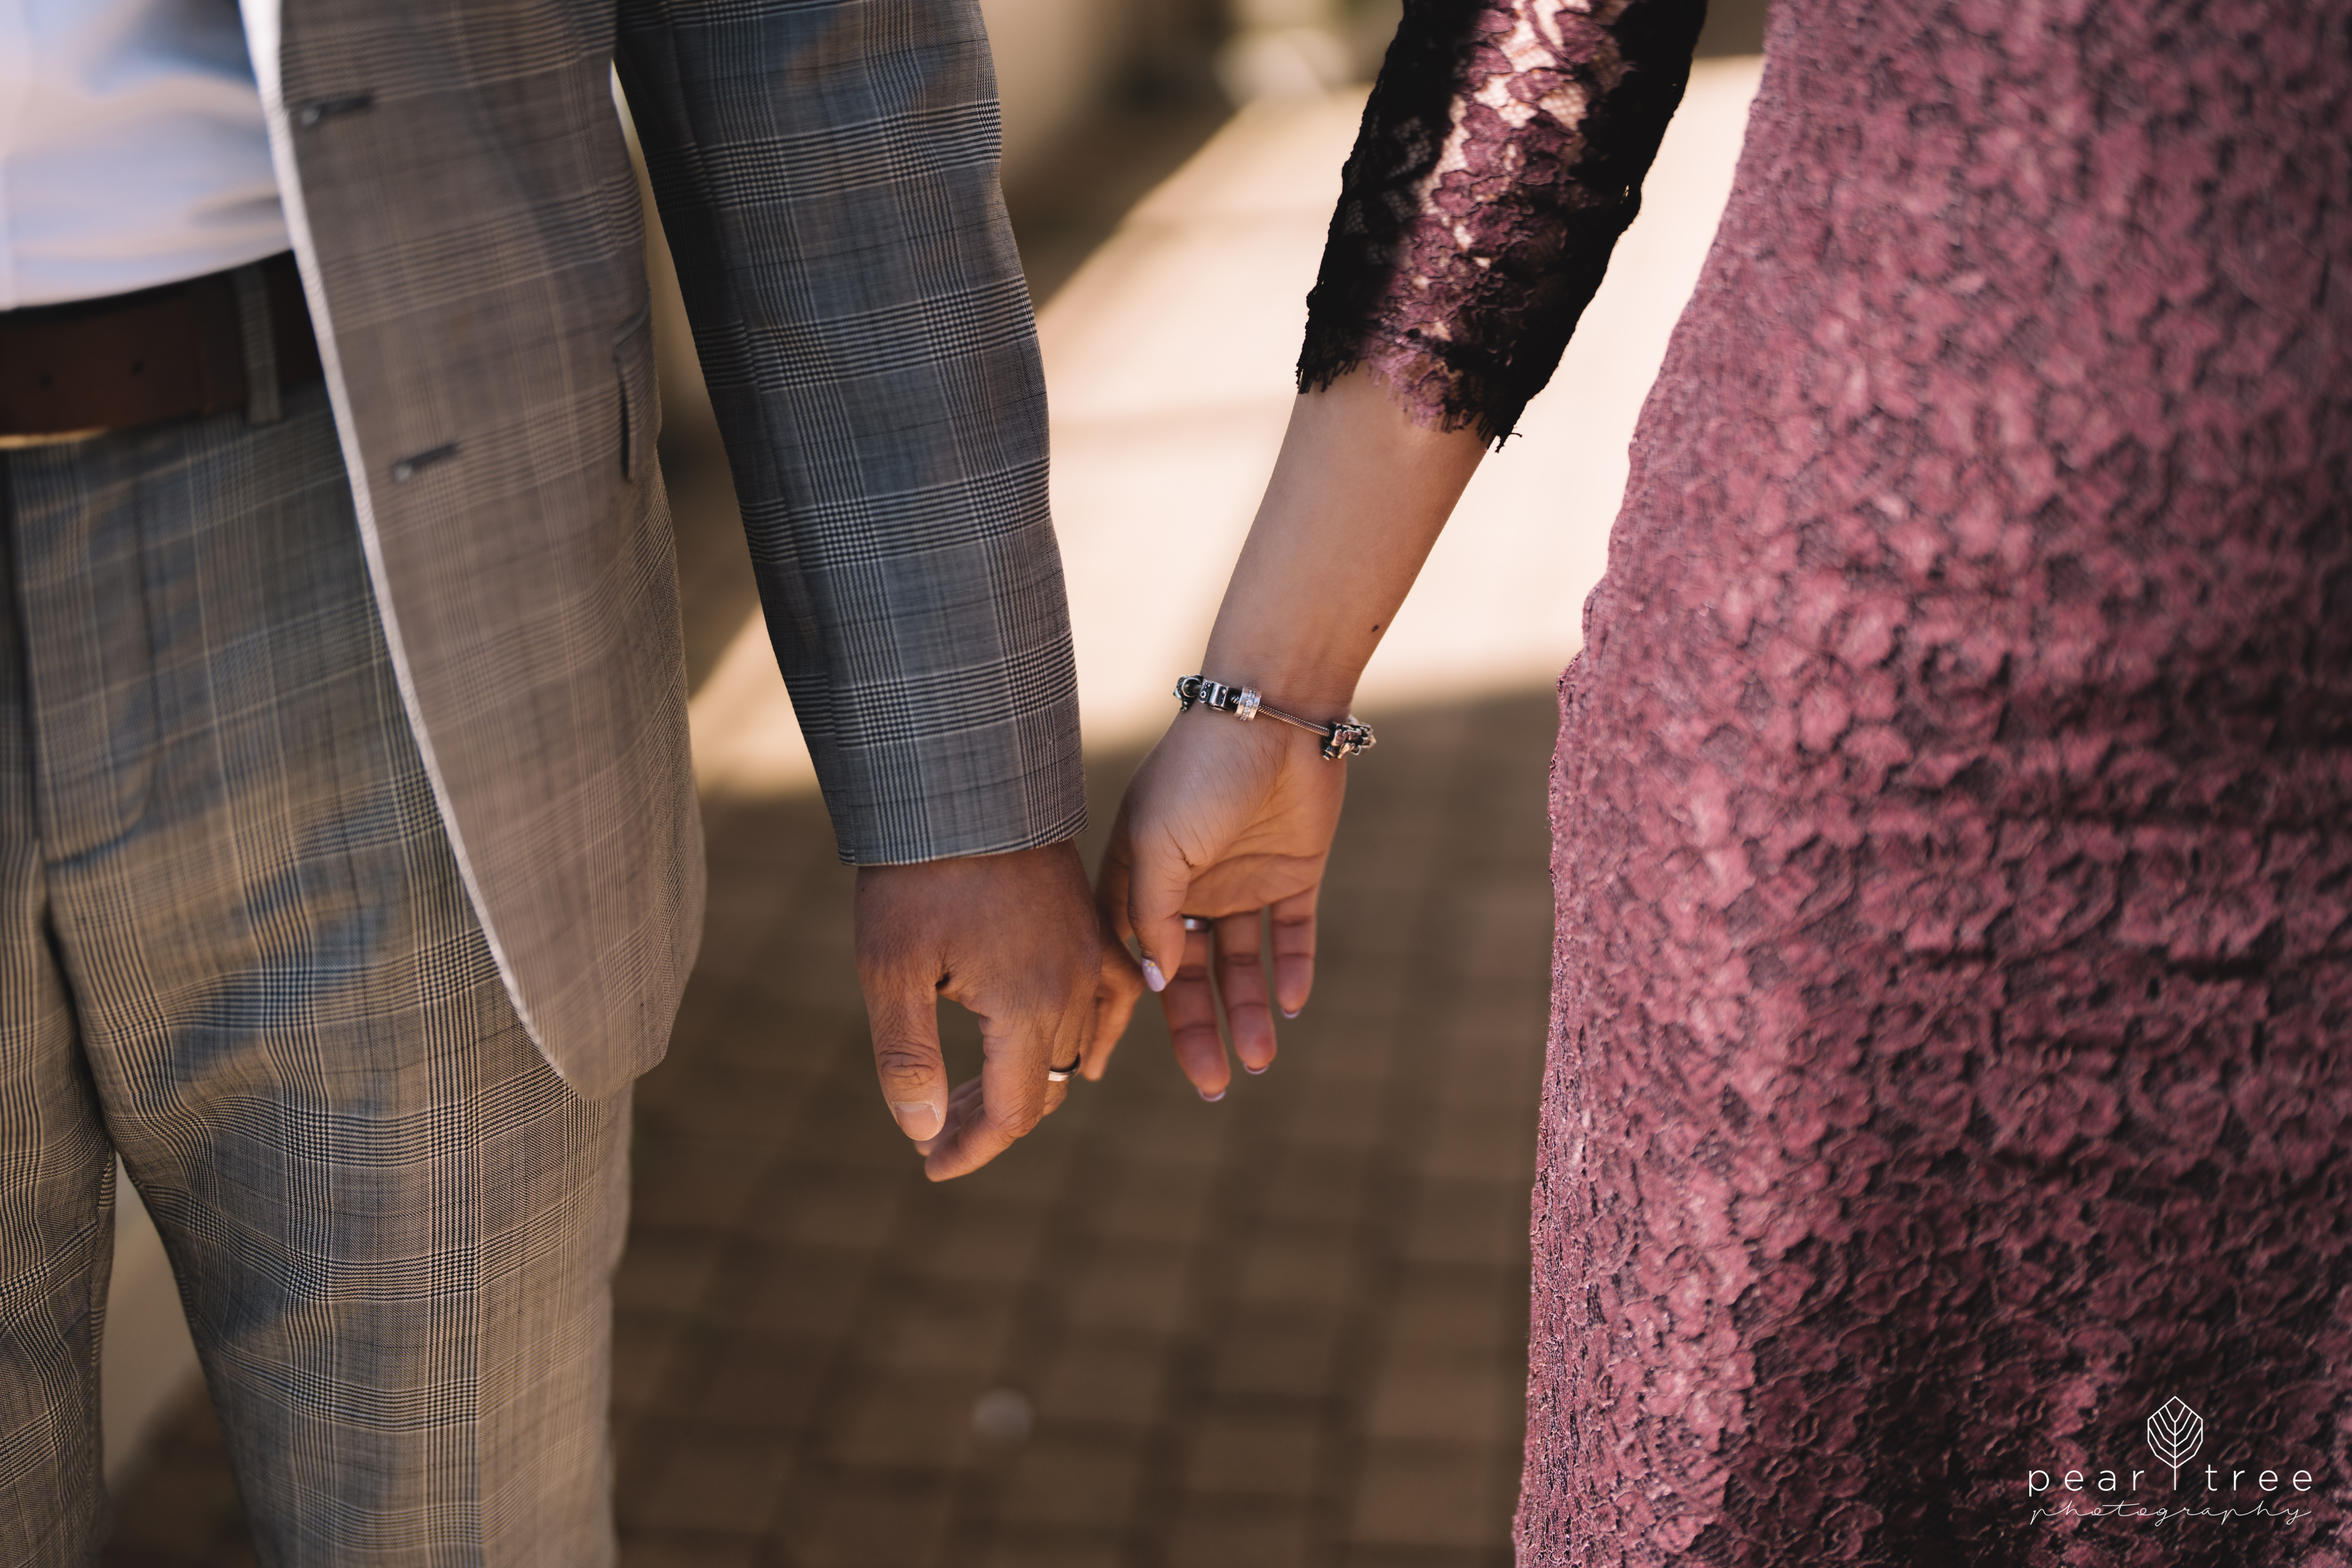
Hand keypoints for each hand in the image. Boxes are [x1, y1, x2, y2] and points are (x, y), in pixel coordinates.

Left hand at [854, 840, 1131, 1179]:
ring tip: (968, 1094)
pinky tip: (1074, 1054)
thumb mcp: (890, 969)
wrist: (961, 783)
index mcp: (1027, 1006)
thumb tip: (923, 1134)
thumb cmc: (915, 875)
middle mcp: (1073, 988)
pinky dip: (1091, 1036)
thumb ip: (907, 1057)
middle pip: (1046, 1086)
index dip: (972, 1148)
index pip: (1015, 1112)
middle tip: (935, 1131)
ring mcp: (1089, 954)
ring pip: (1074, 1047)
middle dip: (990, 1119)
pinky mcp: (1089, 925)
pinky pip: (1110, 998)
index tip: (929, 1167)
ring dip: (1028, 1080)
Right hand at [1095, 708, 1344, 1098]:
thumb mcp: (1158, 843)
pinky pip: (1291, 935)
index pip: (1133, 959)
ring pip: (1241, 965)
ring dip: (1249, 1012)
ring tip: (1259, 1062)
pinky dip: (1291, 970)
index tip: (1115, 1066)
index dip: (1128, 1010)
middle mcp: (1188, 888)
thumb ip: (1152, 914)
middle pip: (1190, 976)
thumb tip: (1156, 980)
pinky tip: (1291, 1005)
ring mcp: (1240, 883)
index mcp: (1141, 879)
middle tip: (1216, 1087)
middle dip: (1199, 1031)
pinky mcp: (1293, 875)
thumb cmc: (1199, 771)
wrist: (1275, 716)